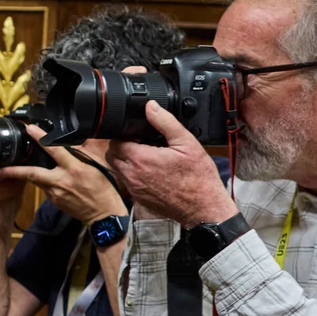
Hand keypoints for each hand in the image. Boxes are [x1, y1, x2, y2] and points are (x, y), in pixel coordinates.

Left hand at [6, 125, 128, 224]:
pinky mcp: (54, 201)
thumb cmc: (104, 188)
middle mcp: (61, 181)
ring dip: (28, 173)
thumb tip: (69, 141)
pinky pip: (44, 187)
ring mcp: (55, 194)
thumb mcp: (97, 165)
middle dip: (11, 171)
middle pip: (32, 173)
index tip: (29, 128)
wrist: (104, 215)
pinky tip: (47, 178)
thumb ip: (81, 152)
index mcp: (74, 169)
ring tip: (13, 168)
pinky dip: (43, 181)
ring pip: (37, 179)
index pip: (55, 150)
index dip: (41, 138)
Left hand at [107, 101, 237, 226]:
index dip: (125, 134)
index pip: (115, 142)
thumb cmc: (198, 178)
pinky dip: (132, 174)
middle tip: (141, 142)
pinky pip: (127, 182)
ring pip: (117, 169)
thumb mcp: (186, 143)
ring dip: (126, 160)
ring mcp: (134, 189)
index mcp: (140, 160)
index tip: (138, 133)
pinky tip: (151, 170)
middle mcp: (132, 176)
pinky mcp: (139, 198)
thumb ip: (165, 122)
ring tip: (147, 155)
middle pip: (112, 155)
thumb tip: (151, 107)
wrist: (204, 208)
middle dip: (122, 146)